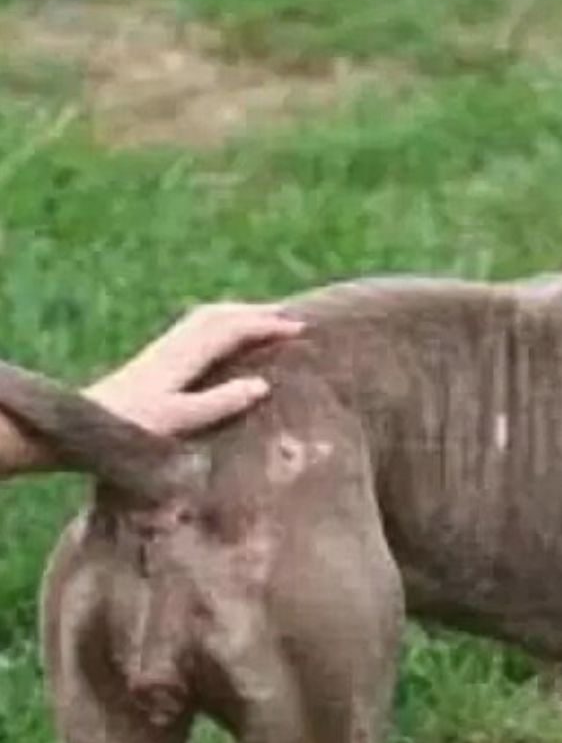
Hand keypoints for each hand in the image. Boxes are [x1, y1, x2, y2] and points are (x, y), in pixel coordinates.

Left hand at [84, 302, 304, 436]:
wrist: (81, 424)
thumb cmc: (132, 429)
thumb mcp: (181, 420)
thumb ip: (221, 402)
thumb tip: (262, 385)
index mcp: (183, 356)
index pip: (231, 330)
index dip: (266, 326)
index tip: (300, 329)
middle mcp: (174, 344)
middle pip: (221, 314)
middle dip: (258, 313)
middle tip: (293, 319)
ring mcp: (164, 348)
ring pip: (208, 317)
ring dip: (241, 314)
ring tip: (268, 321)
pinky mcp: (158, 357)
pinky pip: (198, 328)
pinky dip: (223, 323)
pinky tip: (229, 337)